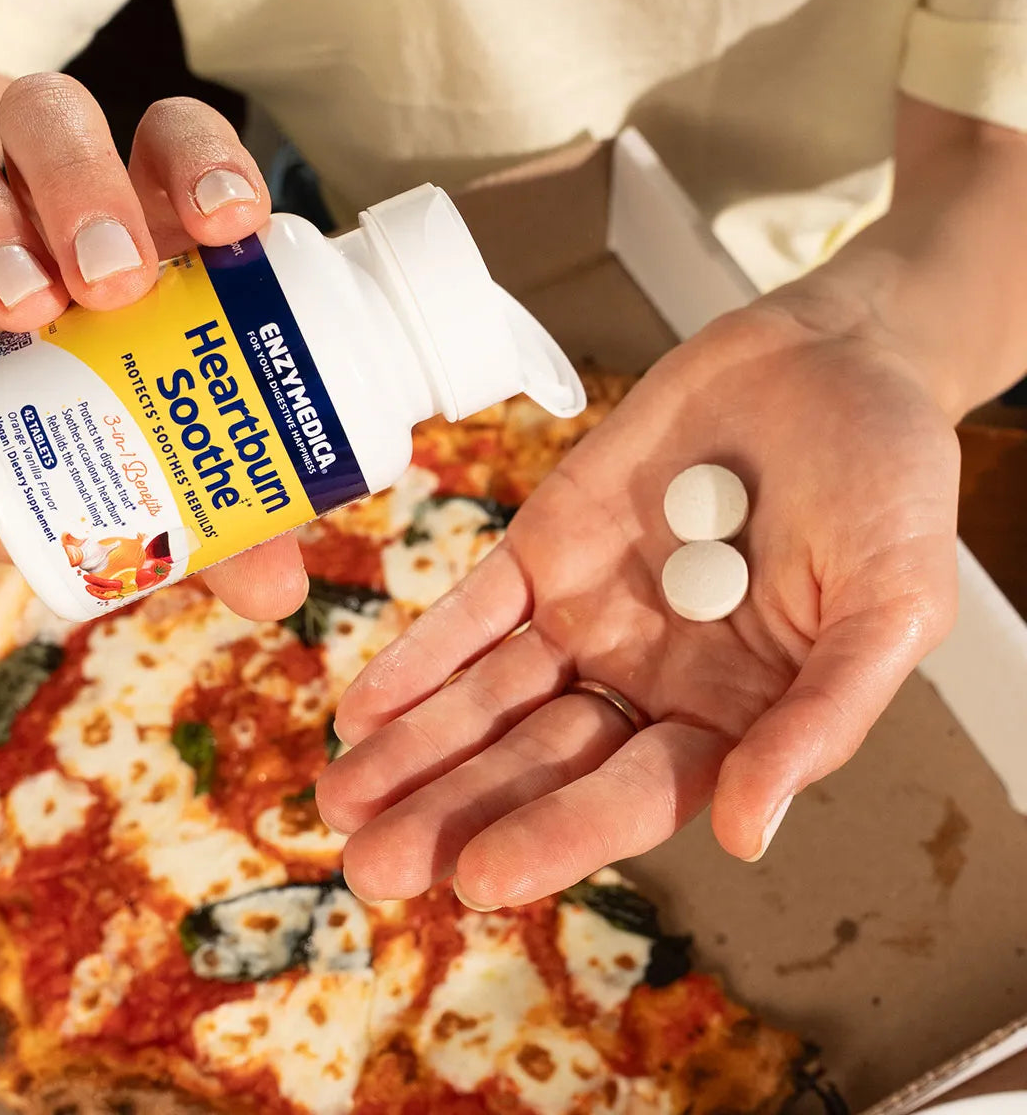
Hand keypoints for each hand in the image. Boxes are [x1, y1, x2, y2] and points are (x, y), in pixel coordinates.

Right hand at [0, 72, 306, 618]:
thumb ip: (222, 520)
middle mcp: (50, 201)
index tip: (232, 227)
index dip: (206, 162)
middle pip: (57, 124)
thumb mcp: (155, 460)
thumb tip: (278, 593)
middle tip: (114, 281)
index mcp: (143, 221)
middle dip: (88, 188)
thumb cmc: (95, 418)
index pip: (174, 142)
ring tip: (27, 310)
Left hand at [316, 305, 959, 906]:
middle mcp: (648, 679)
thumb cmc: (888, 478)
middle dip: (454, 811)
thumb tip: (752, 832)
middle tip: (370, 865)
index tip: (480, 878)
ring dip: (415, 748)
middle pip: (538, 760)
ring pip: (489, 696)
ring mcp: (589, 613)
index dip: (558, 834)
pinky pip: (473, 610)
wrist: (830, 357)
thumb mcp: (892, 600)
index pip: (633, 793)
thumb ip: (823, 716)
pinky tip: (362, 709)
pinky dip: (419, 657)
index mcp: (733, 715)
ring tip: (341, 801)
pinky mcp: (547, 547)